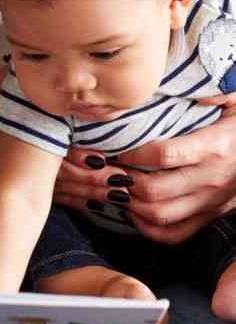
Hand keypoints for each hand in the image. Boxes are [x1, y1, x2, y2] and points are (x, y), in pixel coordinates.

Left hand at [54, 109, 235, 243]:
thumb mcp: (235, 100)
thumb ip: (213, 92)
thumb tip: (194, 90)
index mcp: (215, 147)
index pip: (164, 155)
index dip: (132, 153)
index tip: (113, 146)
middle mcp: (212, 178)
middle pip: (154, 190)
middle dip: (120, 181)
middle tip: (102, 169)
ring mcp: (211, 202)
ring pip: (160, 215)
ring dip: (128, 204)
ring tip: (111, 187)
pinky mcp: (210, 216)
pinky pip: (175, 233)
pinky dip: (147, 227)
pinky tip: (131, 210)